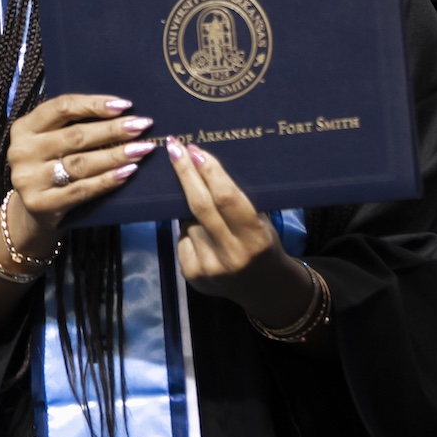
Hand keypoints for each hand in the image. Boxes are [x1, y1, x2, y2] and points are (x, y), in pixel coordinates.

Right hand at [5, 94, 156, 256]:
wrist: (32, 209)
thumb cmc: (50, 165)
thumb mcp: (50, 140)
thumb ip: (72, 124)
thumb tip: (120, 110)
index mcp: (24, 127)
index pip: (61, 108)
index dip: (93, 104)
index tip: (124, 105)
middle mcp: (22, 151)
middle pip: (75, 136)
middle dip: (113, 130)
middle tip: (142, 125)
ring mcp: (29, 179)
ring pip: (80, 164)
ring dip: (115, 155)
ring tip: (141, 148)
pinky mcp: (41, 204)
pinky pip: (81, 190)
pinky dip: (107, 180)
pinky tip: (127, 172)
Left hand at [166, 141, 314, 329]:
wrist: (261, 288)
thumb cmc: (262, 244)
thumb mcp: (261, 222)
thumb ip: (235, 202)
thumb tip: (202, 164)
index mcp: (255, 238)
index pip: (226, 198)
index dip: (208, 171)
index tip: (194, 149)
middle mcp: (231, 255)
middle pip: (200, 206)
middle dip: (185, 173)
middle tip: (173, 148)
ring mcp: (208, 268)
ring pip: (188, 222)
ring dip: (189, 209)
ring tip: (204, 211)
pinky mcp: (192, 274)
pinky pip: (182, 238)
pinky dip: (187, 229)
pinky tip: (200, 234)